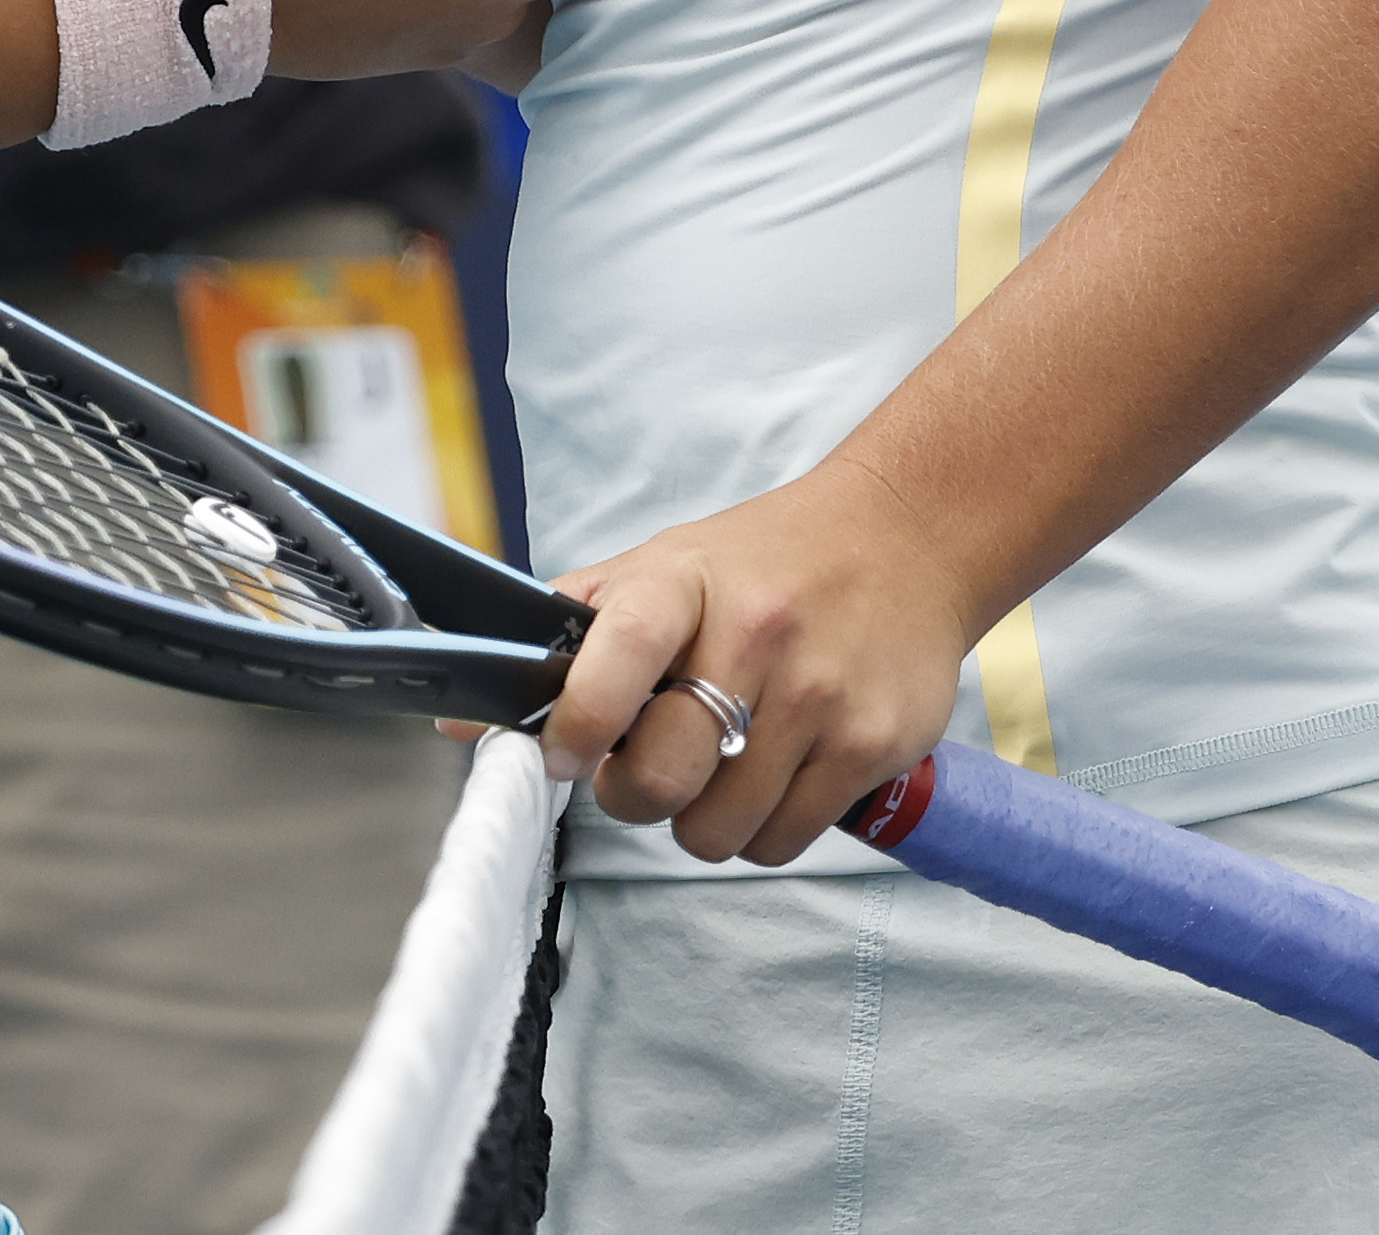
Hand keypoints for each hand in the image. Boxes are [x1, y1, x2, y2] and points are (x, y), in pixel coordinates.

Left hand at [545, 451, 989, 868]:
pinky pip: (782, 842)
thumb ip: (574, 632)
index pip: (620, 653)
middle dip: (635, 794)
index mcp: (685, 580)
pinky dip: (762, 829)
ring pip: (719, 829)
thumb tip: (470, 714)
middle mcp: (757, 633)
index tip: (562, 758)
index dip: (577, 721)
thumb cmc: (768, 563)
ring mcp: (820, 694)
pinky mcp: (872, 746)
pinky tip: (772, 775)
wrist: (908, 537)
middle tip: (646, 770)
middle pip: (662, 776)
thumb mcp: (665, 566)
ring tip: (719, 766)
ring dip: (702, 819)